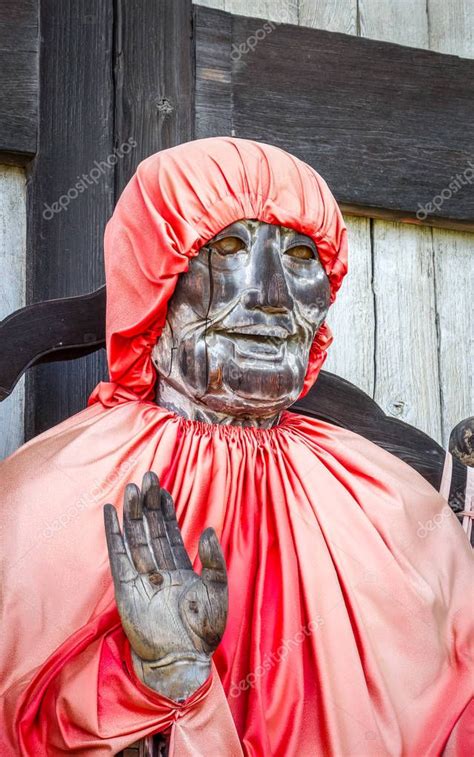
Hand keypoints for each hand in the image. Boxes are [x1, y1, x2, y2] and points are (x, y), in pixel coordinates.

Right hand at [104, 472, 227, 700]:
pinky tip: (110, 514)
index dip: (166, 509)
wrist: (181, 662)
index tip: (162, 486)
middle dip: (150, 503)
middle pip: (151, 529)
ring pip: (135, 537)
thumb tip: (208, 530)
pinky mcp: (126, 588)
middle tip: (147, 476)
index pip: (170, 532)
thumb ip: (213, 561)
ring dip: (133, 513)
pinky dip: (114, 534)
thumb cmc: (203, 633)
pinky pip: (118, 556)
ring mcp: (142, 577)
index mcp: (181, 568)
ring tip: (132, 488)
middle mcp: (160, 569)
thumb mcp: (217, 593)